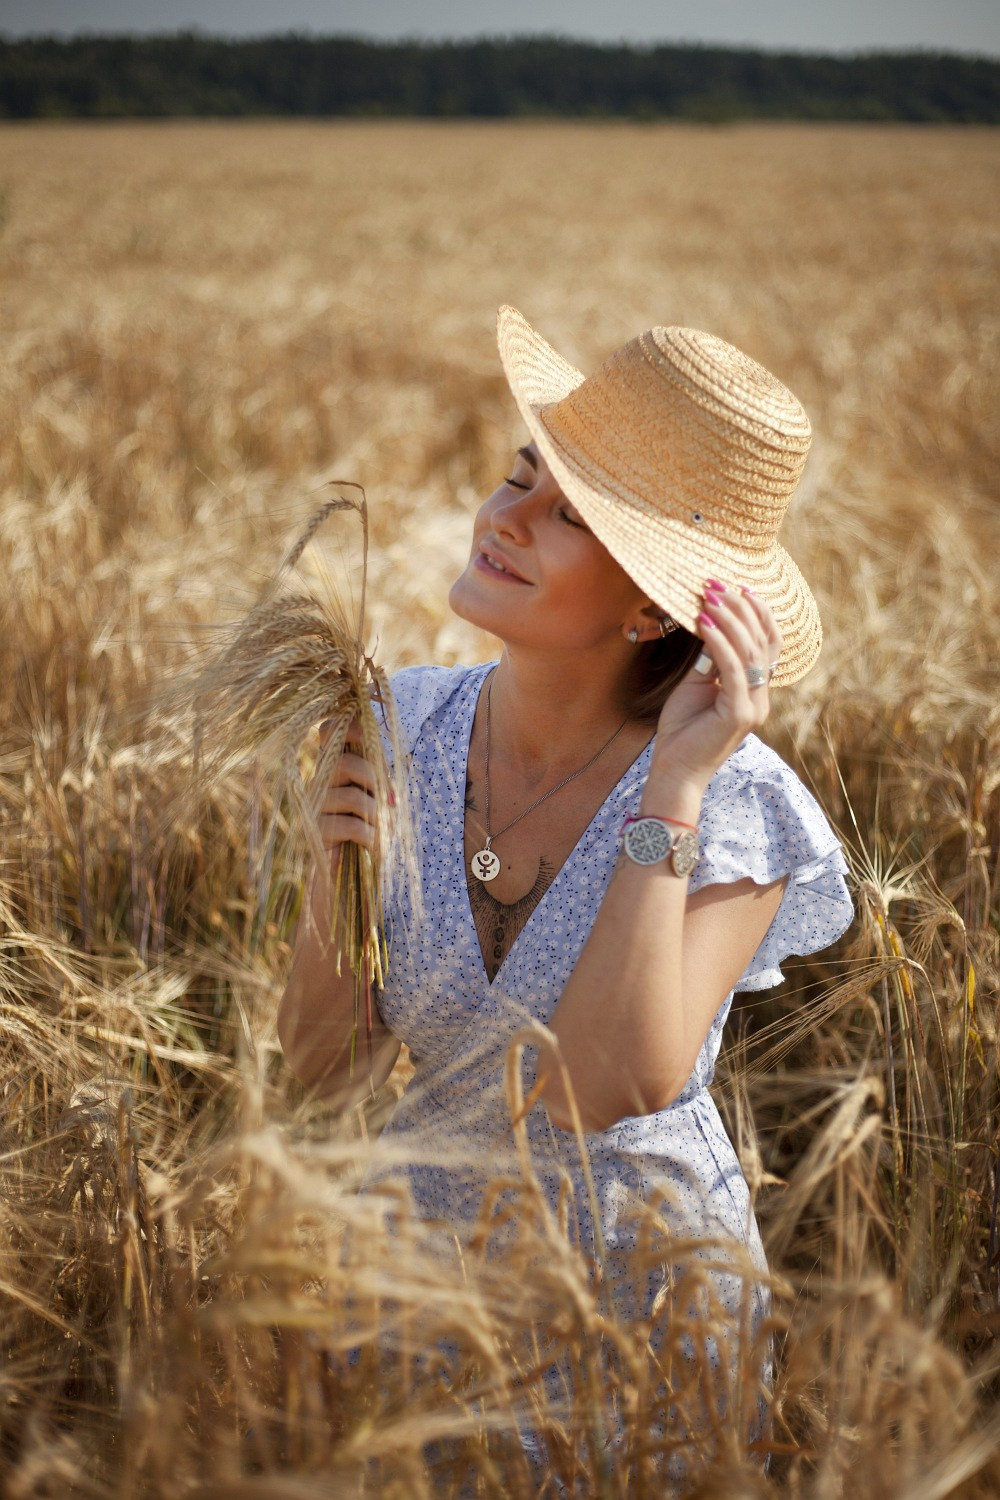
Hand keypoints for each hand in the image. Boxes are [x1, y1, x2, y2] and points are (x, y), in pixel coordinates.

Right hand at [313, 717, 378, 860]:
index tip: (371, 740)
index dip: (351, 728)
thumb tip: (385, 768)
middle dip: (374, 779)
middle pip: (345, 763)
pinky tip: (372, 846)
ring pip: (353, 796)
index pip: (329, 731)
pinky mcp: (314, 833)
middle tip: (390, 802)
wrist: (345, 880)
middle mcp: (318, 782)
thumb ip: (379, 778)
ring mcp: (314, 807)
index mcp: (333, 767)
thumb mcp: (378, 801)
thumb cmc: (367, 834)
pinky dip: (371, 837)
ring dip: (377, 815)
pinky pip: (352, 826)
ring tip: (382, 831)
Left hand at [650, 583, 781, 790]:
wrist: (673, 771)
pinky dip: (719, 642)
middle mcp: (761, 699)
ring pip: (750, 653)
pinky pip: (732, 669)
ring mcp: (753, 707)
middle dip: (742, 610)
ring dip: (730, 620)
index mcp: (756, 692)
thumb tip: (709, 622)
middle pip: (762, 643)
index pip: (768, 645)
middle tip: (718, 585)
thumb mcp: (697, 686)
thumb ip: (709, 660)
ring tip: (710, 597)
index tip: (740, 587)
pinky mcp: (739, 715)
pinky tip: (704, 623)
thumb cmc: (682, 730)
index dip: (759, 614)